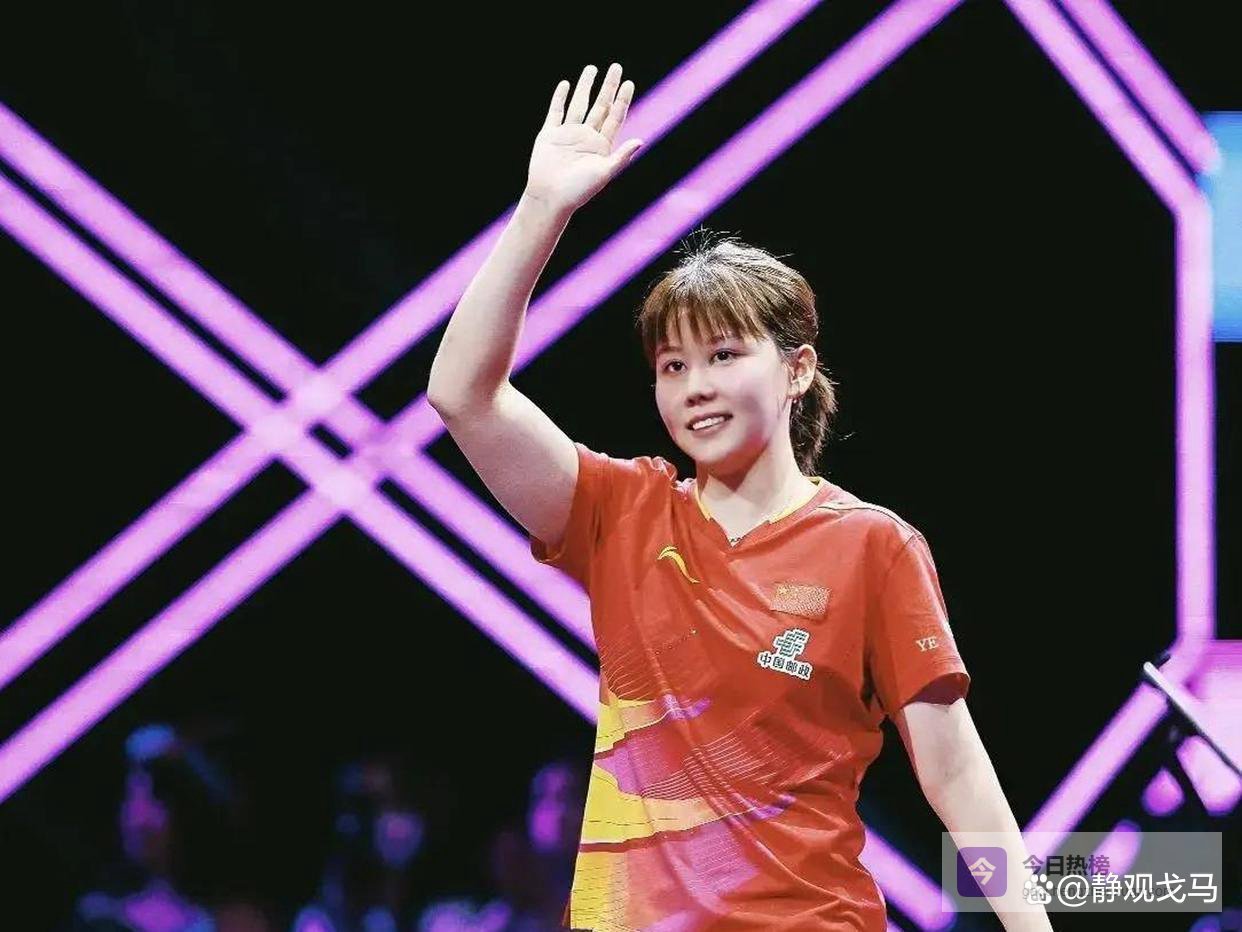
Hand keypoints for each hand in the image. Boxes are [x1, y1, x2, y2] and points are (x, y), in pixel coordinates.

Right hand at [524, 63, 643, 214]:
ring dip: (585, 86)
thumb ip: (621, 157)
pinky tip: (565, 84)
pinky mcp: (549, 135)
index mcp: (601, 146)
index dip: (622, 100)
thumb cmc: (579, 190)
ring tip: (592, 68)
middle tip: (616, 66)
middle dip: (608, 86)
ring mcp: (568, 134)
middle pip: (600, 106)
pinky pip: (556, 112)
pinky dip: (559, 98)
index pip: (615, 117)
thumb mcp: (604, 173)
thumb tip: (641, 141)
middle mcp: (586, 137)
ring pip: (579, 104)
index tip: (629, 82)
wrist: (550, 198)